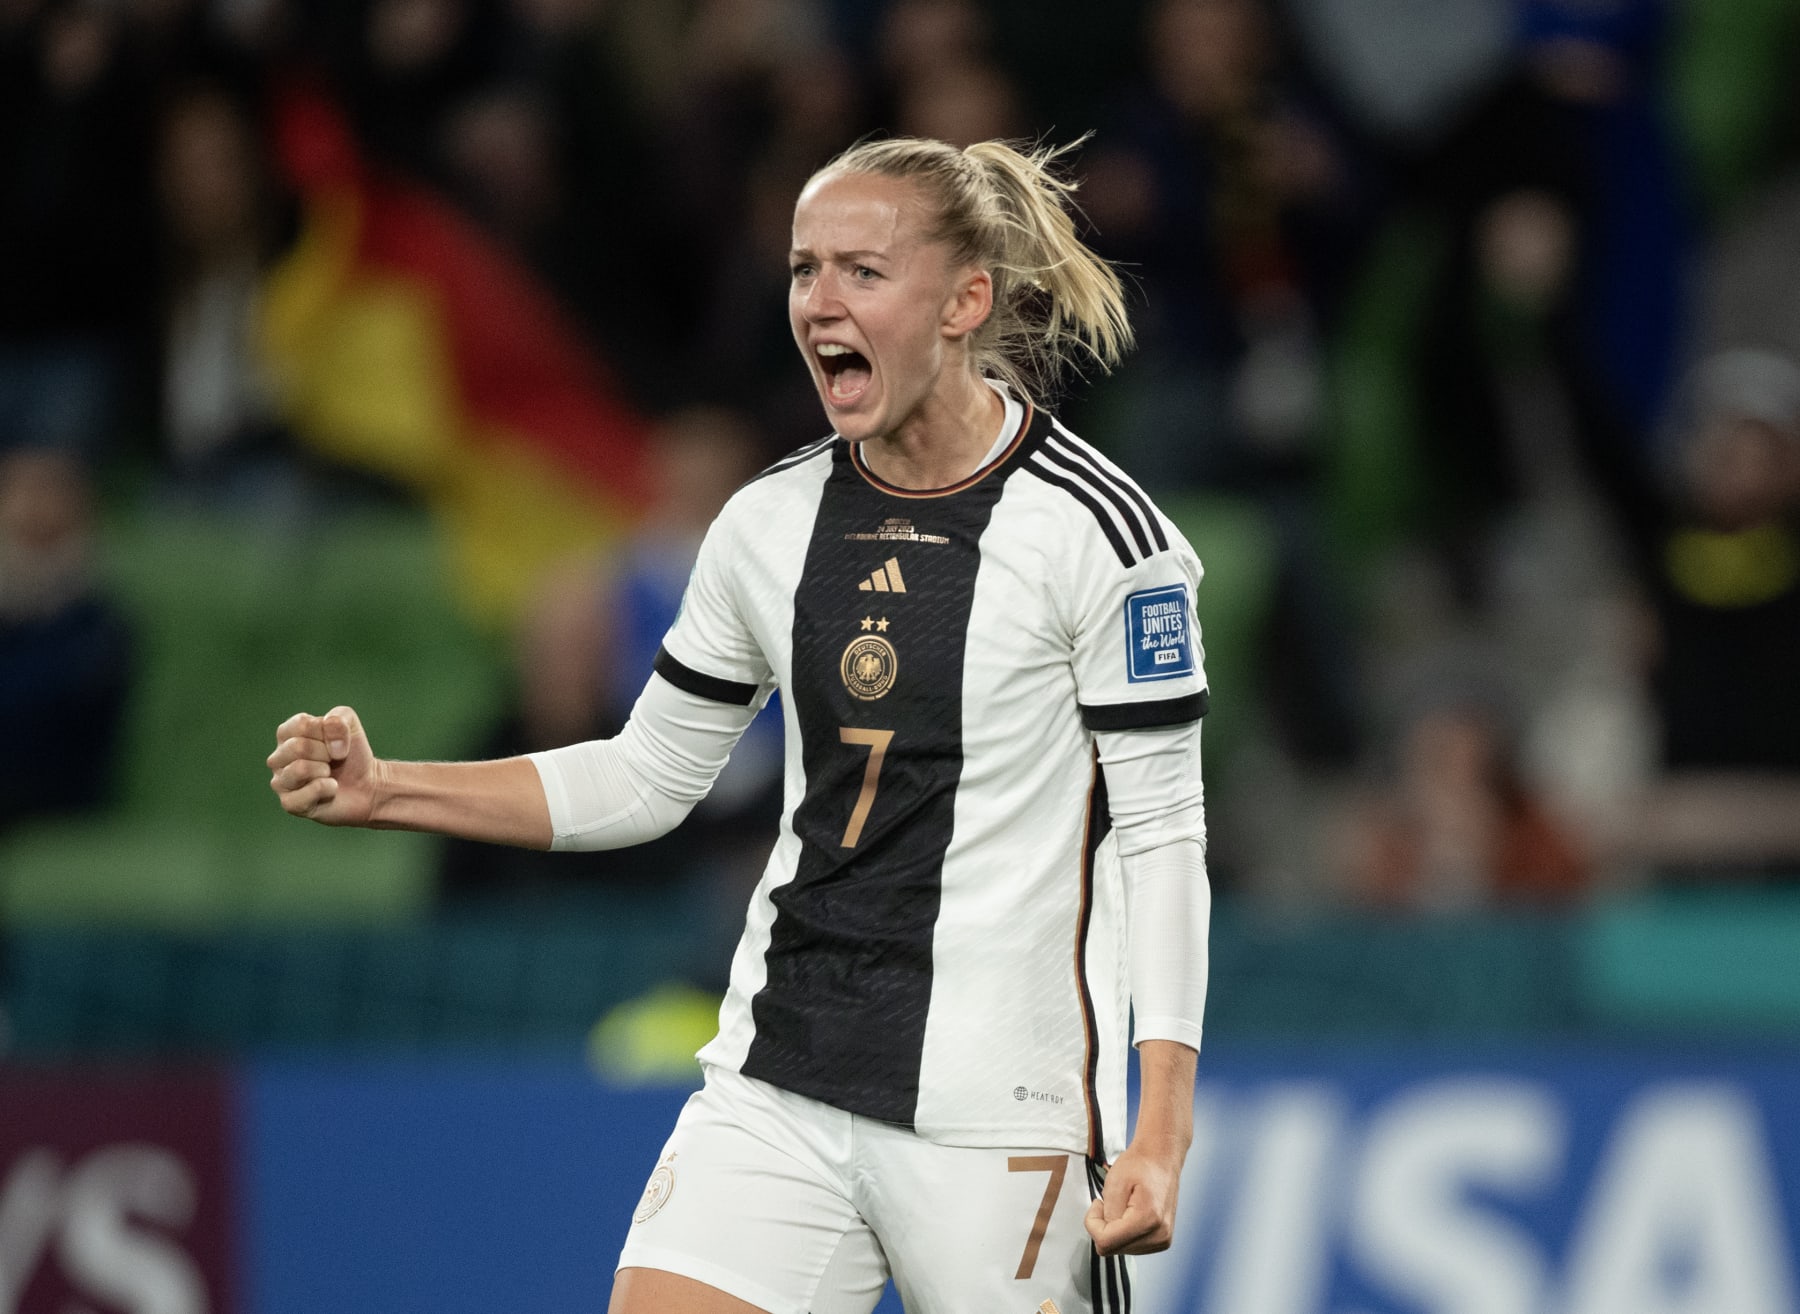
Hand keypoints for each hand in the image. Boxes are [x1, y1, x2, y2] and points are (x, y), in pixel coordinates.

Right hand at [267, 705, 379, 825]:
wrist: (368, 784)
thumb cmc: (352, 753)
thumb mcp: (350, 725)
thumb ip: (339, 718)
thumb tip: (331, 743)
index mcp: (287, 734)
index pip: (301, 725)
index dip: (327, 732)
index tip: (335, 741)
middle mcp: (278, 758)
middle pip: (298, 747)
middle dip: (326, 753)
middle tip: (333, 760)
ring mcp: (281, 782)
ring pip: (300, 769)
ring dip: (325, 770)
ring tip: (329, 774)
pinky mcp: (290, 803)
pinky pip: (308, 792)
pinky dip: (328, 789)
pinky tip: (331, 789)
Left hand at [1084, 1137, 1182, 1256]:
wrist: (1161, 1159)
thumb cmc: (1140, 1165)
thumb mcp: (1115, 1182)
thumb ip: (1107, 1212)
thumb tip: (1104, 1234)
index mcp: (1148, 1220)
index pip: (1106, 1242)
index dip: (1093, 1223)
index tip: (1098, 1204)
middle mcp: (1159, 1235)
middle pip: (1113, 1248)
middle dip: (1105, 1226)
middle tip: (1111, 1202)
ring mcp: (1162, 1240)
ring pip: (1120, 1249)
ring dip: (1115, 1230)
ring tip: (1124, 1206)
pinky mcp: (1161, 1241)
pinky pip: (1131, 1246)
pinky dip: (1124, 1232)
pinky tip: (1131, 1214)